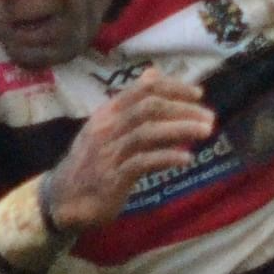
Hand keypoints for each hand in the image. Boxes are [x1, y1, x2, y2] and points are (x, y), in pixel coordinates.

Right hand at [45, 68, 214, 230]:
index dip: (173, 87)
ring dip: (180, 130)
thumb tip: (154, 74)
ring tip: (206, 132)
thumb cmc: (92, 162)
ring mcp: (109, 152)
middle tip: (209, 117)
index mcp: (107, 113)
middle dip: (183, 109)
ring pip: (148, 132)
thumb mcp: (107, 127)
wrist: (64, 200)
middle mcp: (107, 128)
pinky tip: (186, 159)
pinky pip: (143, 162)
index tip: (198, 93)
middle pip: (148, 107)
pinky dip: (167, 157)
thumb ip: (131, 103)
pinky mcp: (113, 177)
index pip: (142, 89)